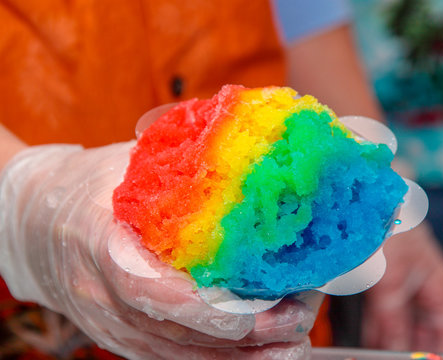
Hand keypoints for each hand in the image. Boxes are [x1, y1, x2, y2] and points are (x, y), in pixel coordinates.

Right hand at [0, 141, 322, 358]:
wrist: (34, 223)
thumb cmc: (86, 188)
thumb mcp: (125, 164)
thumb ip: (180, 162)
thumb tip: (250, 139)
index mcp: (102, 243)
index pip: (145, 289)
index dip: (198, 310)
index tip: (252, 315)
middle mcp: (105, 297)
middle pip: (177, 334)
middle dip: (246, 335)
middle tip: (300, 314)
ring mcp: (114, 325)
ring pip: (181, 357)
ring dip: (244, 355)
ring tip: (296, 338)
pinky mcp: (126, 337)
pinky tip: (267, 352)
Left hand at [361, 222, 442, 352]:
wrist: (365, 198)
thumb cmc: (388, 229)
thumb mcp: (392, 278)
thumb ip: (393, 316)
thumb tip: (395, 347)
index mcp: (438, 283)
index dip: (440, 347)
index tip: (425, 359)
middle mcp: (422, 283)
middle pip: (422, 326)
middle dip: (409, 344)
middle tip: (393, 357)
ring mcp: (400, 279)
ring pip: (399, 318)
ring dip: (389, 337)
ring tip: (375, 352)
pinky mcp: (378, 274)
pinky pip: (380, 307)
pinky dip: (375, 323)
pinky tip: (366, 335)